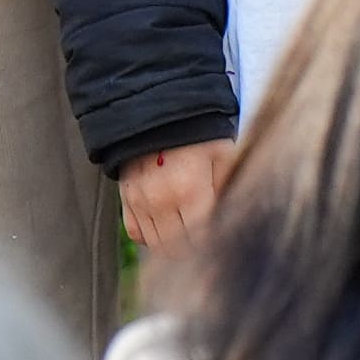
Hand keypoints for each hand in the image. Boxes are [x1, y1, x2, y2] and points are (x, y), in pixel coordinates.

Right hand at [118, 139, 234, 260]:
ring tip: (190, 235)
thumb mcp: (224, 156)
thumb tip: (234, 219)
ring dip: (174, 247)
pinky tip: (167, 226)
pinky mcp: (126, 199)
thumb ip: (228, 191)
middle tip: (209, 241)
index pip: (202, 240)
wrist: (159, 110)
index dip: (215, 245)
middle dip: (196, 250)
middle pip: (179, 249)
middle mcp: (161, 202)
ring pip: (157, 246)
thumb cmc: (198, 132)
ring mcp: (140, 202)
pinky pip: (136, 234)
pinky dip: (151, 237)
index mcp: (190, 191)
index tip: (223, 243)